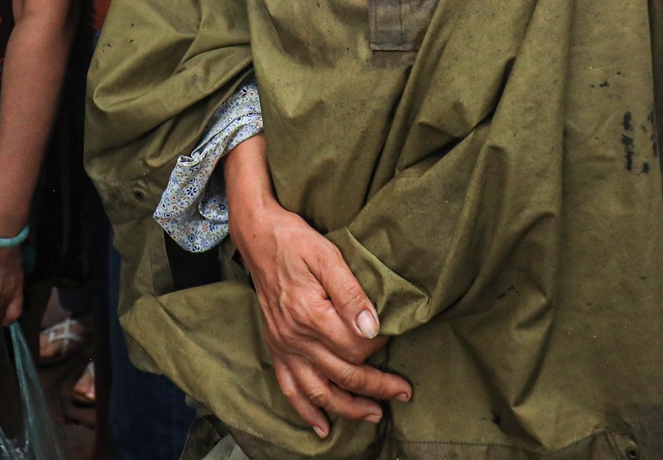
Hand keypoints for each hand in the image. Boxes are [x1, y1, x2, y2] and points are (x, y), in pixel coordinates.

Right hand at [230, 200, 411, 437]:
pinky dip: (305, 411)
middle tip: (404, 392)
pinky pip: (289, 388)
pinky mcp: (276, 347)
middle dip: (376, 388)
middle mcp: (295, 337)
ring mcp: (284, 346)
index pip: (354, 348)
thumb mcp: (328, 256)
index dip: (380, 347)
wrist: (258, 236)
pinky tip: (321, 426)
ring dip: (347, 408)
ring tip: (374, 415)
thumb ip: (351, 293)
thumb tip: (373, 328)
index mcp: (310, 314)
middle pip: (342, 375)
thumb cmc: (296, 241)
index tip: (395, 336)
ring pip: (317, 391)